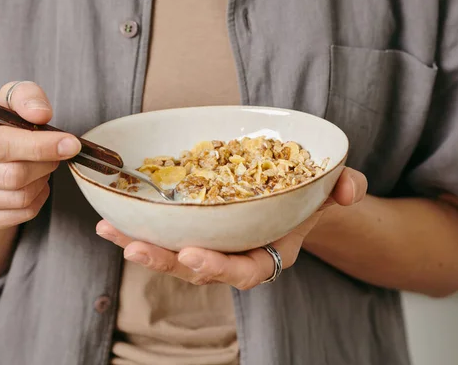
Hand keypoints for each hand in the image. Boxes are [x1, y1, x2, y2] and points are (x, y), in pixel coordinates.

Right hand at [0, 81, 80, 231]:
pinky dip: (38, 200)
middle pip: (10, 175)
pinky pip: (19, 216)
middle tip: (58, 154)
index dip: (39, 146)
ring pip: (18, 197)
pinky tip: (35, 185)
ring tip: (43, 167)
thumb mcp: (11, 99)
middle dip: (45, 164)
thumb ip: (27, 97)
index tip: (71, 144)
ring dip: (42, 181)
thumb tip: (41, 115)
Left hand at [96, 168, 367, 288]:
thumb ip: (345, 186)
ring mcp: (212, 244)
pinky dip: (137, 228)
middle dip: (167, 262)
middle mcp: (235, 255)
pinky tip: (109, 219)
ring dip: (141, 245)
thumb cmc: (308, 195)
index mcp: (268, 253)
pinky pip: (163, 233)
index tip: (195, 256)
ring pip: (173, 255)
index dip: (220, 268)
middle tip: (136, 250)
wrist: (291, 194)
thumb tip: (347, 189)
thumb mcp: (331, 188)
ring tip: (110, 232)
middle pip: (199, 269)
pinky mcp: (192, 228)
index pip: (245, 272)